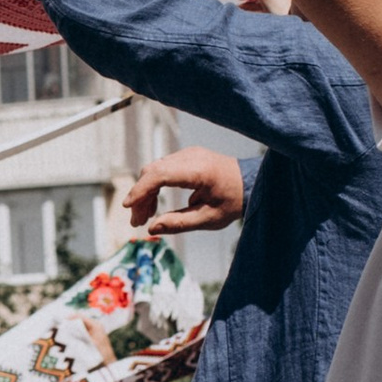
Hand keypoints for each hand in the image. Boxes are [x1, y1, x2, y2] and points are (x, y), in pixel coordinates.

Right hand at [123, 148, 246, 237]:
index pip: (160, 174)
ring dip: (146, 192)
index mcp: (198, 170)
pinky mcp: (187, 157)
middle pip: (153, 171)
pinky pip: (163, 169)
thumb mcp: (209, 219)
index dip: (140, 190)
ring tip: (144, 217)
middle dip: (140, 196)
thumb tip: (152, 228)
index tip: (128, 207)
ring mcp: (188, 154)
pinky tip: (153, 205)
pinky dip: (154, 185)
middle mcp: (191, 156)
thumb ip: (179, 223)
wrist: (252, 182)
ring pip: (155, 169)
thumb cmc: (234, 201)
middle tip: (137, 222)